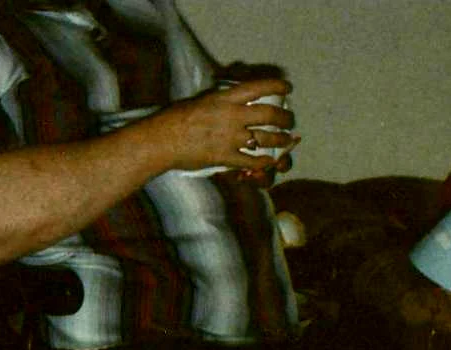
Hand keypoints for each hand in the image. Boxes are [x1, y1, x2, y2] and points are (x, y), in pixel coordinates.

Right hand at [161, 78, 297, 173]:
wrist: (161, 140)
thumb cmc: (175, 118)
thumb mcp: (202, 100)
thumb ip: (221, 101)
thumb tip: (234, 100)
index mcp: (226, 97)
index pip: (260, 87)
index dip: (278, 86)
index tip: (288, 88)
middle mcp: (233, 115)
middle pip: (270, 114)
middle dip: (285, 118)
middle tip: (289, 121)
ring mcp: (230, 137)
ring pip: (266, 138)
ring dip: (280, 140)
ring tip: (286, 140)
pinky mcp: (225, 157)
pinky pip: (251, 161)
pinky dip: (264, 162)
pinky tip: (269, 161)